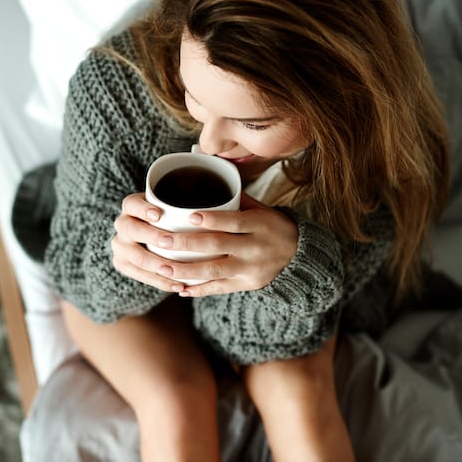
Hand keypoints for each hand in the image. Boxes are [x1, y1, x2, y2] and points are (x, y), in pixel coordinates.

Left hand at [111, 192, 298, 296]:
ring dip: (187, 271)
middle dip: (187, 244)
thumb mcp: (261, 208)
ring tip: (163, 269)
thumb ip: (235, 197)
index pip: (233, 221)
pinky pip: (220, 288)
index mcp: (260, 224)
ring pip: (215, 271)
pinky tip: (180, 289)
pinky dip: (199, 290)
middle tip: (162, 241)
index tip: (189, 217)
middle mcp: (256, 247)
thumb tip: (205, 173)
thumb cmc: (271, 225)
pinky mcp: (248, 284)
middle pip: (218, 246)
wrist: (300, 255)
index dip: (212, 220)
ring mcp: (251, 268)